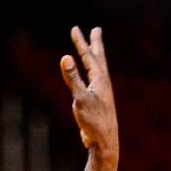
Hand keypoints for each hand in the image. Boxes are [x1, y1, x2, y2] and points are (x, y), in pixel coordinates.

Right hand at [59, 26, 118, 159]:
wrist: (105, 141)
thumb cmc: (93, 121)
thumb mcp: (80, 98)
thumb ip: (72, 78)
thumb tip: (66, 57)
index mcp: (100, 80)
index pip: (88, 56)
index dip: (80, 42)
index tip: (75, 29)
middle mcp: (103, 83)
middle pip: (98, 58)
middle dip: (95, 43)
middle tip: (96, 30)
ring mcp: (101, 92)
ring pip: (98, 69)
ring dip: (95, 57)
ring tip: (93, 50)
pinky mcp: (98, 102)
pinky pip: (93, 81)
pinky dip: (91, 73)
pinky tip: (89, 77)